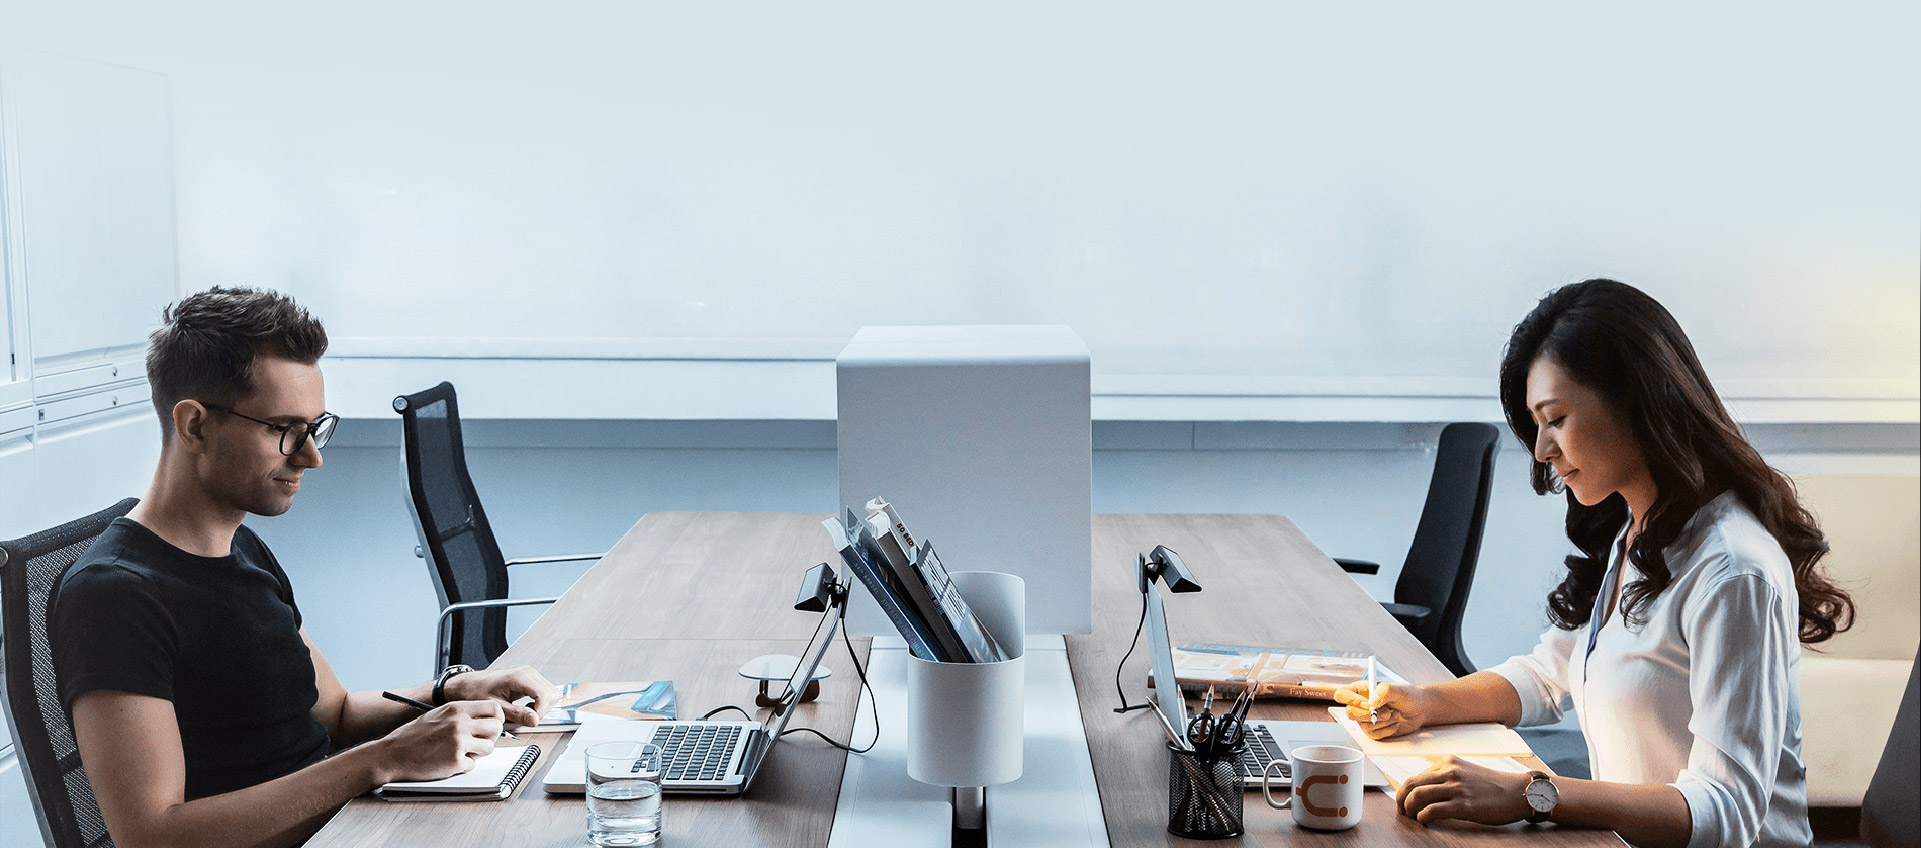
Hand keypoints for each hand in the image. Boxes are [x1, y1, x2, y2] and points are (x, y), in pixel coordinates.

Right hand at [372, 700, 503, 783]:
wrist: (392, 754)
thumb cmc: (414, 736)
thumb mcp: (438, 715)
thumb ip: (462, 715)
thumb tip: (487, 719)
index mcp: (456, 709)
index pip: (494, 708)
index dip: (497, 718)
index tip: (491, 725)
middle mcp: (459, 723)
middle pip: (496, 728)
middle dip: (490, 737)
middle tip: (478, 742)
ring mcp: (458, 743)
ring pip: (489, 748)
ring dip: (478, 753)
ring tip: (461, 752)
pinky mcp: (455, 762)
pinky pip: (473, 765)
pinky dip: (463, 766)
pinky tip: (448, 762)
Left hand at [440, 666, 559, 727]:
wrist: (471, 685)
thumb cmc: (478, 692)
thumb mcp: (497, 707)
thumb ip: (517, 714)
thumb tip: (535, 720)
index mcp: (520, 678)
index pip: (545, 695)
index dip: (542, 711)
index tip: (532, 720)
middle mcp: (528, 673)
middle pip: (552, 694)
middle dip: (543, 710)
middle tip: (528, 718)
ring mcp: (531, 674)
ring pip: (552, 693)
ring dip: (543, 707)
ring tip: (526, 712)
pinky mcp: (531, 679)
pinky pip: (546, 692)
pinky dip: (540, 703)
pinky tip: (527, 707)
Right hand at [1332, 680, 1431, 738]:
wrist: (1420, 710)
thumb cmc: (1408, 696)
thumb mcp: (1399, 690)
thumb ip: (1384, 691)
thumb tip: (1371, 702)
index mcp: (1361, 690)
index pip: (1342, 694)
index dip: (1351, 700)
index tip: (1368, 704)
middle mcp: (1360, 704)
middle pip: (1350, 713)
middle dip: (1369, 715)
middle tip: (1387, 712)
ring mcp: (1365, 719)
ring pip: (1363, 726)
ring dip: (1383, 722)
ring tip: (1395, 714)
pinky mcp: (1373, 730)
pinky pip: (1373, 735)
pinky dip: (1387, 730)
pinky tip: (1395, 722)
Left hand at [1395, 756, 1532, 824]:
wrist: (1519, 792)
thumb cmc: (1494, 785)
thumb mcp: (1467, 772)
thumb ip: (1447, 776)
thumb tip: (1426, 789)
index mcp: (1448, 762)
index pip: (1415, 776)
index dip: (1405, 791)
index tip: (1405, 802)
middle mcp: (1449, 771)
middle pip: (1411, 784)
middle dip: (1401, 799)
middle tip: (1402, 811)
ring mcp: (1456, 787)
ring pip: (1417, 796)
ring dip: (1409, 809)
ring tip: (1413, 817)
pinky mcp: (1463, 804)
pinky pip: (1431, 810)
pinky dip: (1423, 817)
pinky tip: (1425, 821)